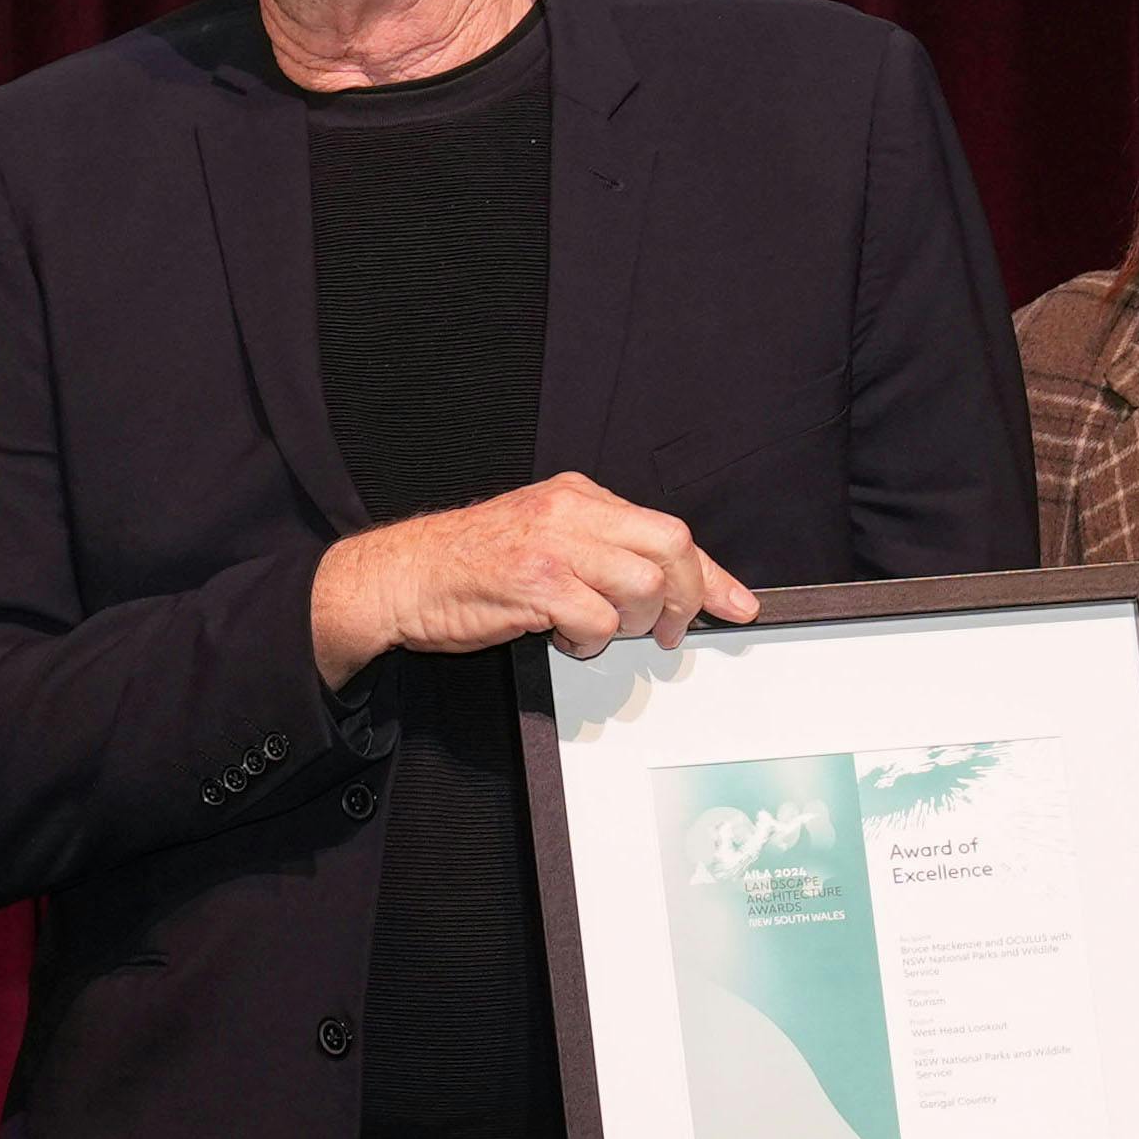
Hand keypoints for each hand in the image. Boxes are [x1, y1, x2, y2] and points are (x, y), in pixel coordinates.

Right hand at [307, 474, 744, 683]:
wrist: (401, 577)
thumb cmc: (469, 566)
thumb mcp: (541, 537)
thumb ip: (598, 550)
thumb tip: (662, 587)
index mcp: (578, 496)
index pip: (668, 531)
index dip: (710, 574)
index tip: (737, 603)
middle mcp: (571, 511)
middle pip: (671, 549)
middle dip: (687, 598)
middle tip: (671, 633)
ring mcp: (553, 545)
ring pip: (643, 587)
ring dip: (631, 626)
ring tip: (595, 633)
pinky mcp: (534, 582)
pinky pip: (598, 621)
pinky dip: (589, 642)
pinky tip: (562, 638)